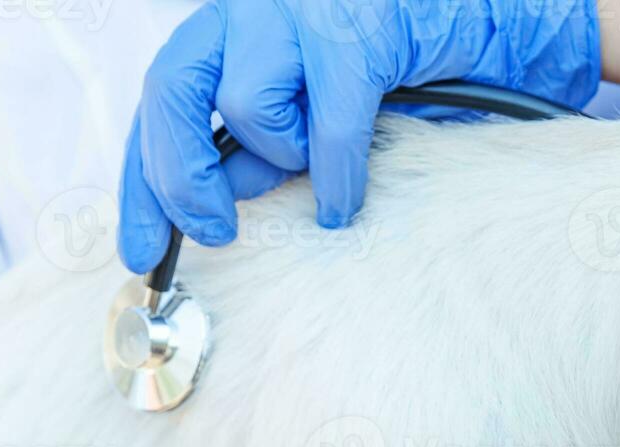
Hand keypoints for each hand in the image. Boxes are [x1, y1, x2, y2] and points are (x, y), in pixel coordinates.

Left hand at [117, 0, 602, 271]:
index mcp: (229, 28)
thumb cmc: (392, 73)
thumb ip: (257, 148)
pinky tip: (343, 204)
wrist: (478, 21)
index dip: (143, 177)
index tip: (141, 248)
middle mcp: (249, 8)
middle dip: (184, 175)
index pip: (159, 100)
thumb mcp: (307, 116)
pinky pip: (326, 128)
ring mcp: (296, 13)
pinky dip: (335, 177)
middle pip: (172, 92)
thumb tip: (216, 197)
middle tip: (216, 230)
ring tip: (324, 161)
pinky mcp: (352, 35)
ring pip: (246, 108)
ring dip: (285, 156)